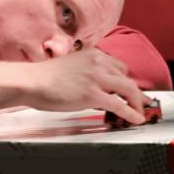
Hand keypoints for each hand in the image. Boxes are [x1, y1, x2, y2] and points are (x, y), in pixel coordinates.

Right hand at [25, 49, 150, 124]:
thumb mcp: (72, 67)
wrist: (31, 82)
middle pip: (127, 78)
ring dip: (137, 103)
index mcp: (92, 54)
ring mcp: (96, 77)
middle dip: (136, 93)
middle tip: (142, 103)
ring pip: (128, 89)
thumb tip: (100, 91)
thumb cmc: (45, 78)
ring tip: (140, 113)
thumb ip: (88, 74)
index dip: (126, 81)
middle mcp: (98, 62)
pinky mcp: (92, 93)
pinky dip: (131, 112)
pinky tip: (136, 119)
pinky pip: (119, 104)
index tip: (132, 91)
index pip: (118, 66)